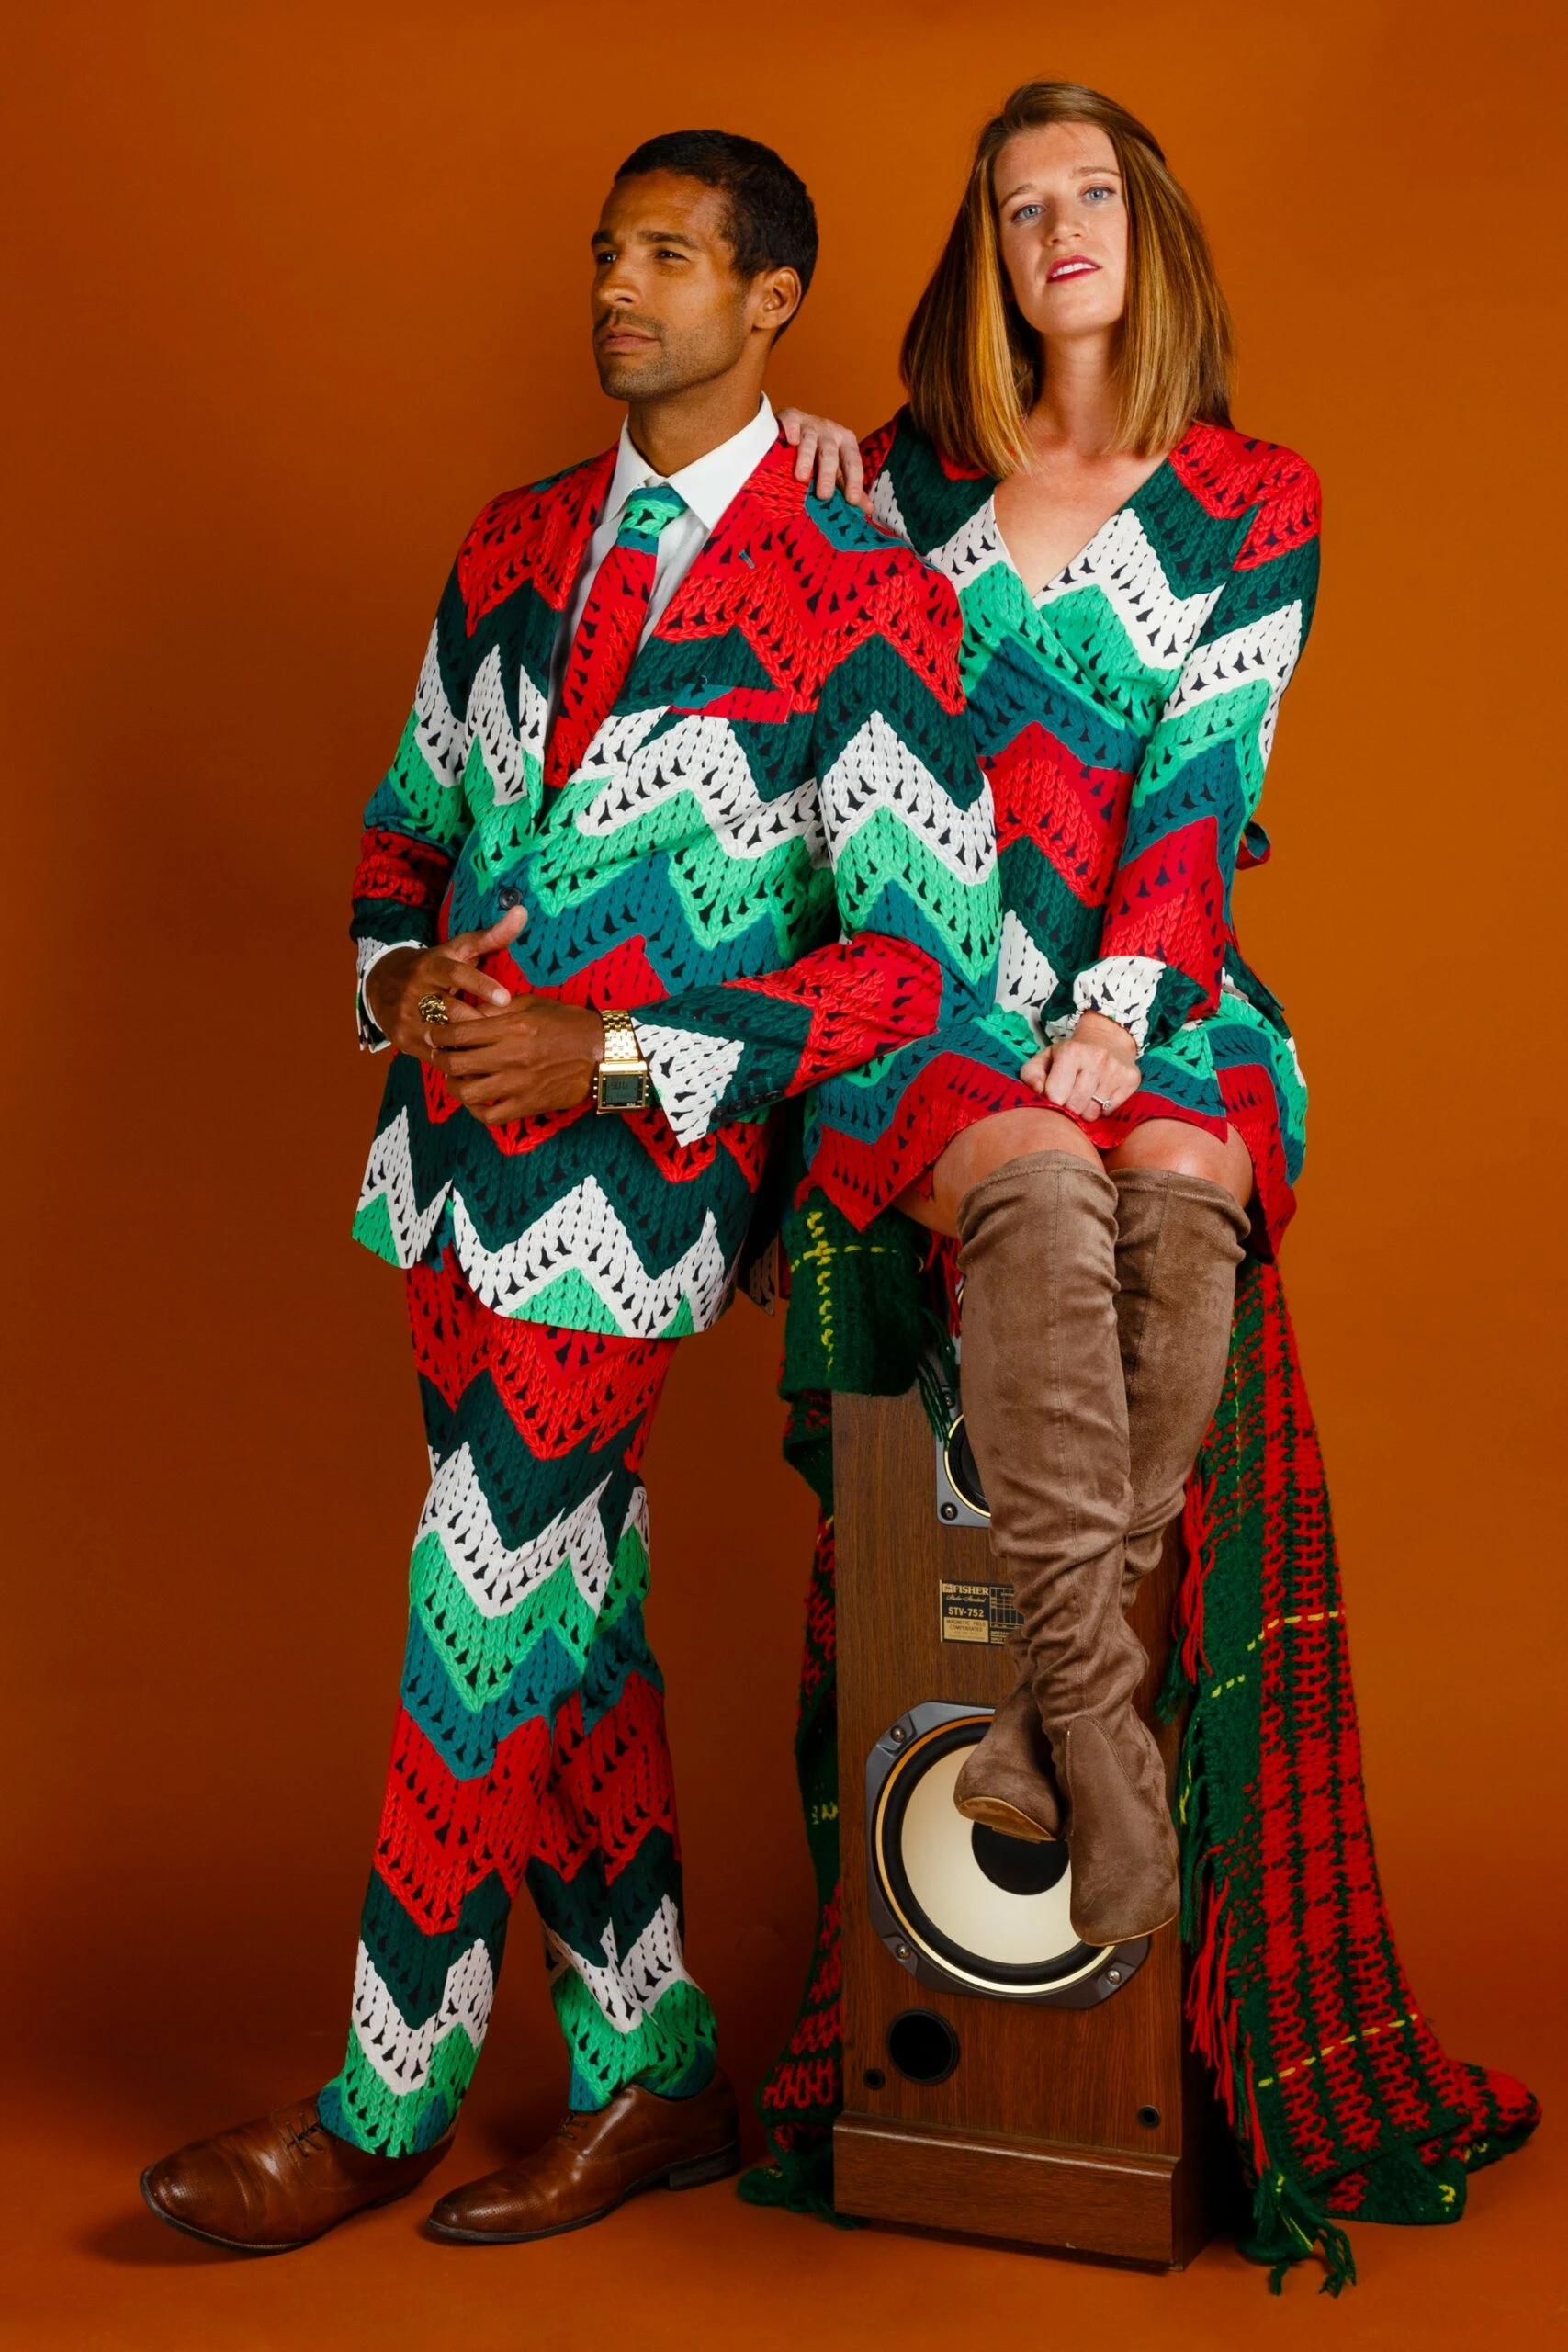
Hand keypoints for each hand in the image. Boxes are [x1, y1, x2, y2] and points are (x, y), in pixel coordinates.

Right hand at [364, 907, 525, 1054]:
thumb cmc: (436, 964)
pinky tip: (478, 1064)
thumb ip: (492, 935)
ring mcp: (406, 1015)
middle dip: (480, 1022)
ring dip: (470, 1045)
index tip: (506, 998)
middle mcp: (416, 989)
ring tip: (498, 1051)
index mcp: (432, 964)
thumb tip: (522, 912)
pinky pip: (434, 1054)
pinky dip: (457, 1059)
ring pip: (442, 1036)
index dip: (481, 985)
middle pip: (451, 1010)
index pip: (457, 973)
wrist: (383, 981)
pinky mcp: (401, 1038)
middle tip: (509, 1033)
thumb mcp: (460, 949)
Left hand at [429, 995, 605, 1122]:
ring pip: (467, 1092)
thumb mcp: (533, 1004)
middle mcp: (511, 1056)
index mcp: (511, 1026)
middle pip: (456, 1063)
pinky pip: (490, 1115)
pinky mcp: (528, 1104)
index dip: (438, 1034)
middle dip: (439, 1059)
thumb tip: (467, 1013)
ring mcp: (518, 1083)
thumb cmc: (569, 1024)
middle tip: (437, 1056)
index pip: (459, 1032)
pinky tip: (476, 1101)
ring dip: (454, 1086)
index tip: (432, 1035)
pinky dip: (476, 1110)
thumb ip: (498, 1008)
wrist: (603, 1053)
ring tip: (455, 1079)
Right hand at [778, 408, 866, 510]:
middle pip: (830, 453)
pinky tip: (791, 442)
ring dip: (806, 458)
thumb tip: (869, 510)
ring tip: (801, 477)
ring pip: (809, 440)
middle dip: (828, 474)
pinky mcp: (790, 417)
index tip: (852, 500)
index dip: (853, 481)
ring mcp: (810, 424)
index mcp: (846, 443)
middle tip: (824, 495)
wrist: (799, 425)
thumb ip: (850, 487)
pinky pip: (792, 423)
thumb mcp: (838, 468)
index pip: (852, 463)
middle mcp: (830, 431)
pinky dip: (791, 431)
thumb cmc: (821, 452)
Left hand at [1021, 1011, 1139, 1118]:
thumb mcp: (1046, 1058)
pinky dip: (1102, 1109)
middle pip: (1075, 1107)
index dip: (1052, 1101)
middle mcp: (1096, 1058)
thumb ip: (1031, 1074)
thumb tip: (1037, 1092)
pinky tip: (1100, 1094)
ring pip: (1093, 1113)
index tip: (1054, 1095)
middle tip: (1070, 1097)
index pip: (1056, 1096)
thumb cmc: (1070, 1055)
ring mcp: (1116, 1070)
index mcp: (1071, 1052)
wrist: (1107, 1038)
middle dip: (1069, 1108)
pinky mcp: (1131, 1080)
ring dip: (1085, 1110)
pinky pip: (1110, 1111)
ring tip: (1085, 1095)